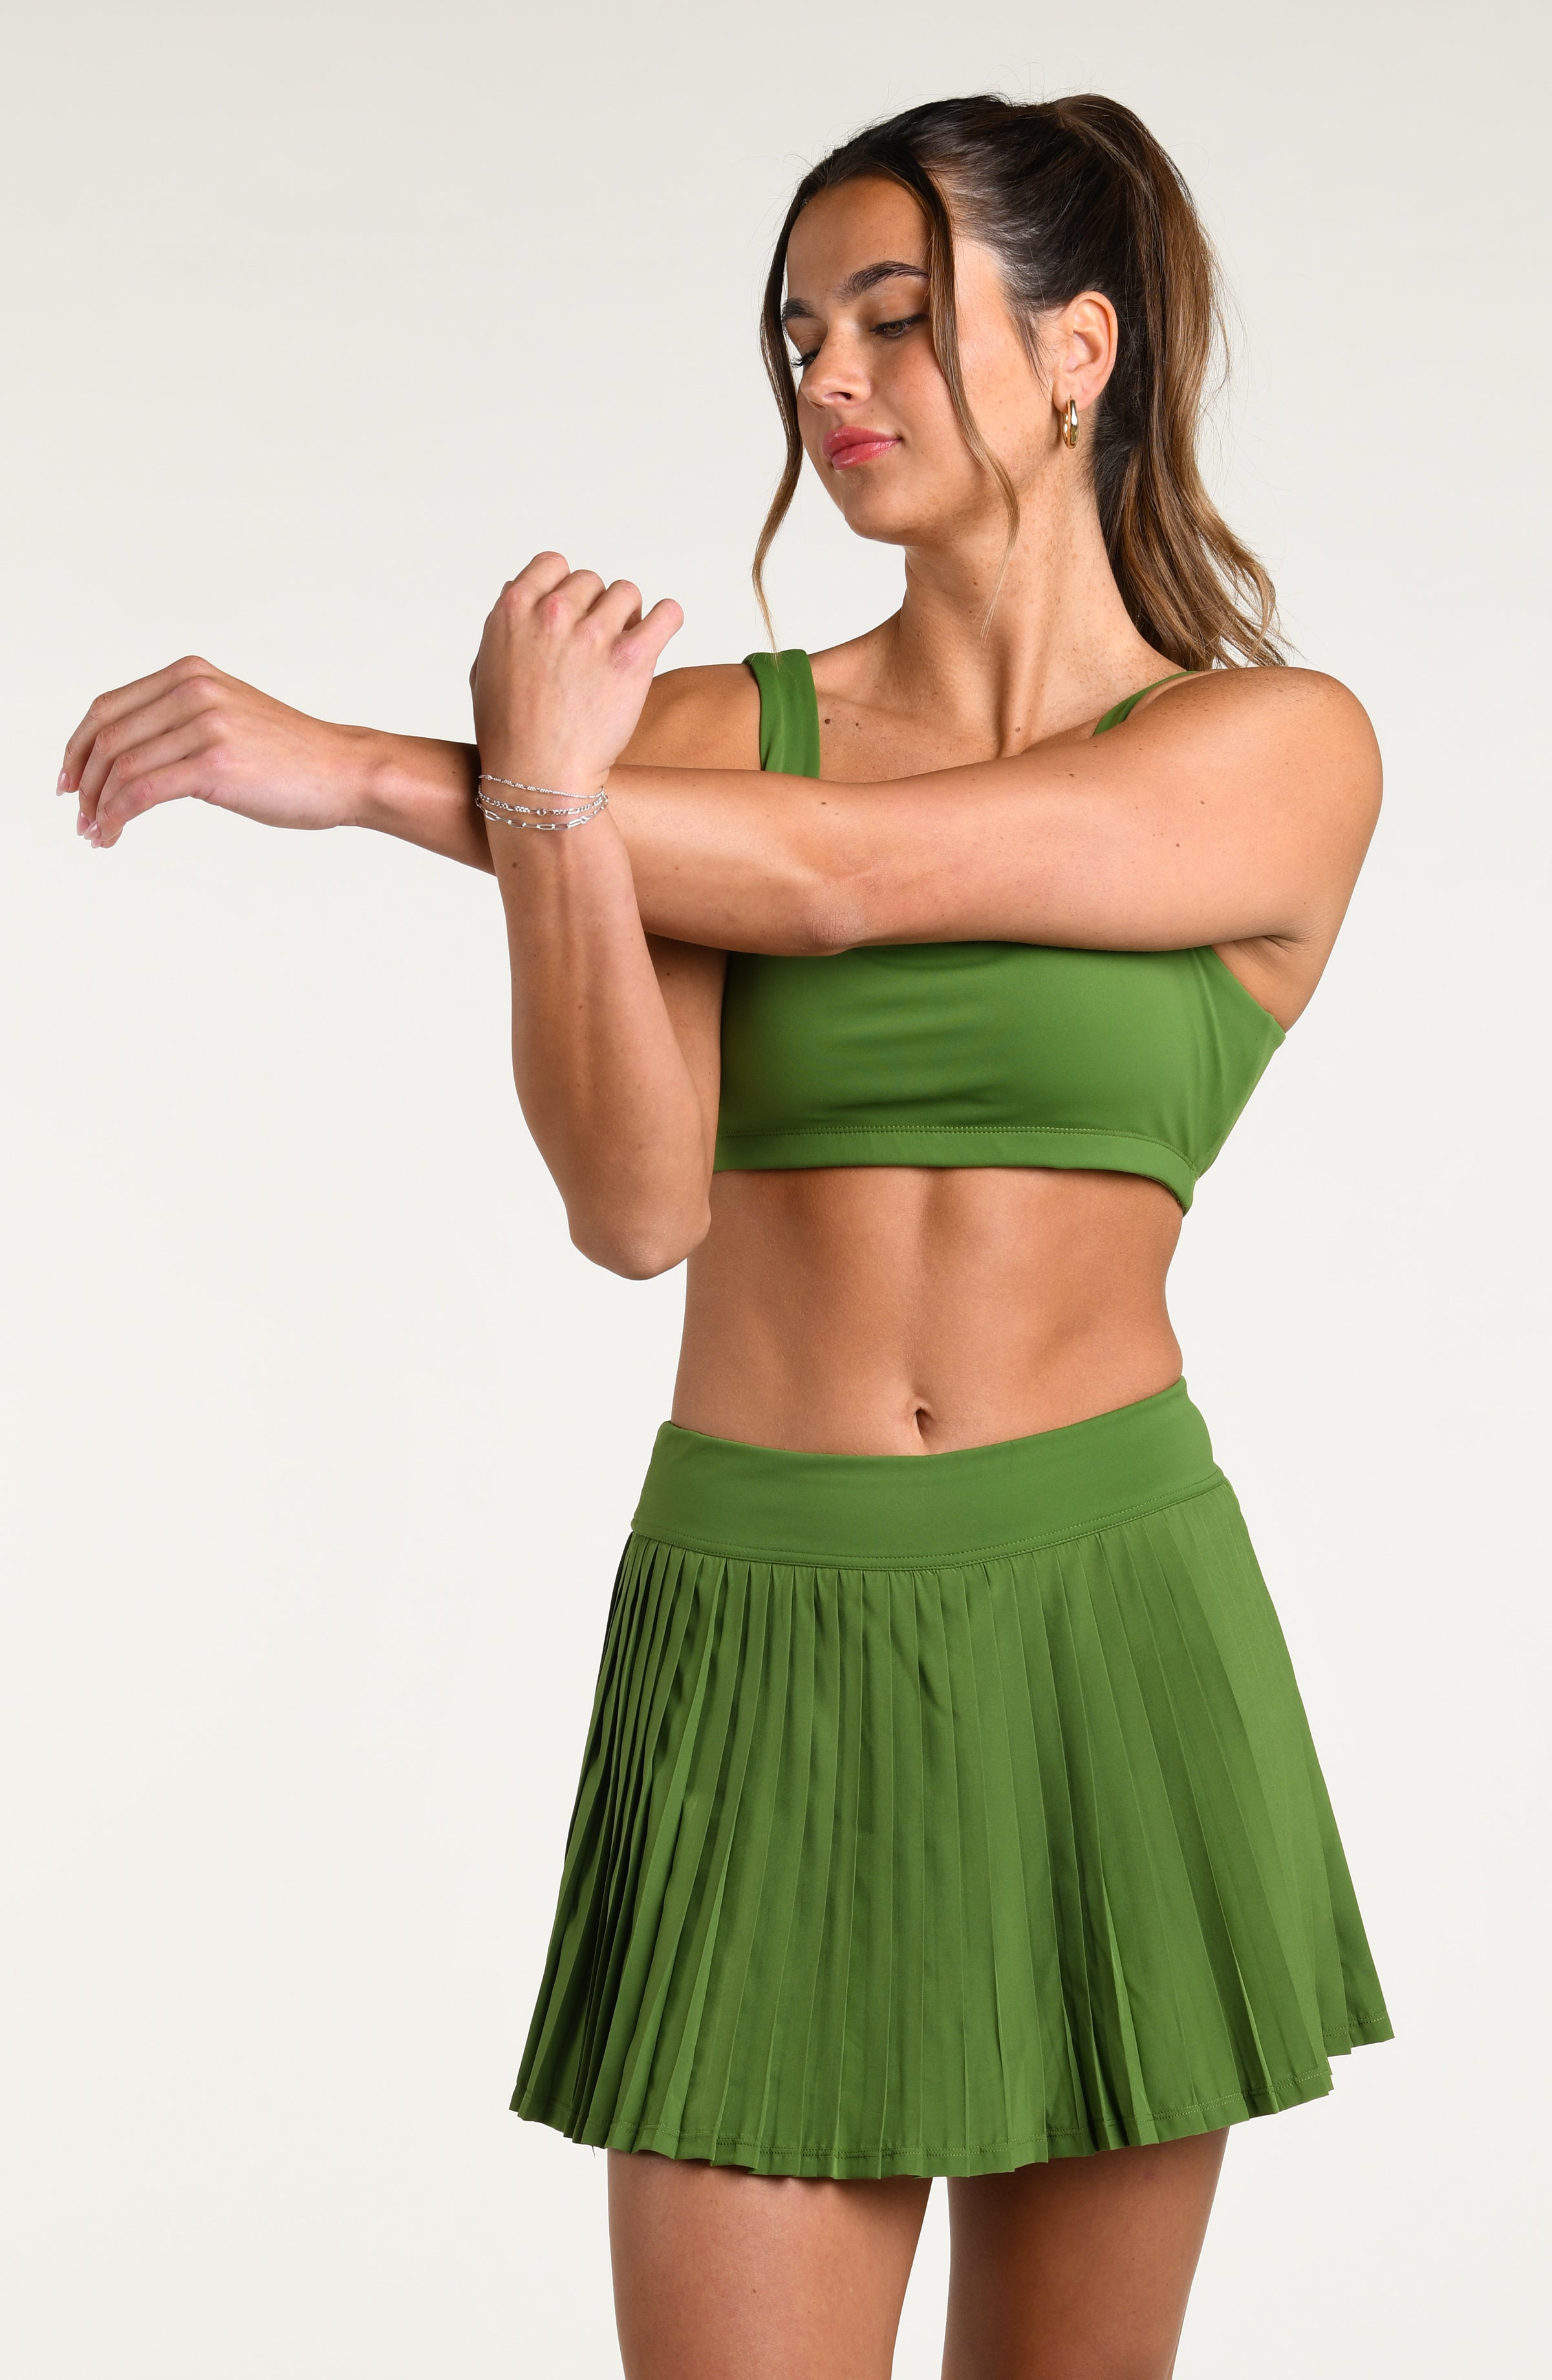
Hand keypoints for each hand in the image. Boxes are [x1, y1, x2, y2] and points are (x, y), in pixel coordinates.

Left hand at [61, 656, 372, 848]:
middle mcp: (192, 690)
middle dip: (83, 781)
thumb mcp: (229, 718)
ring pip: (120, 768)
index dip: (78, 746)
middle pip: (106, 737)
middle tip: (79, 814)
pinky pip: (142, 792)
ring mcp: (204, 725)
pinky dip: (117, 817)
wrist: (346, 771)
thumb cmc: (294, 756)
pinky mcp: (214, 763)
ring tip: (96, 832)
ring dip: (97, 806)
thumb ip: (183, 721)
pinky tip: (113, 835)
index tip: (69, 779)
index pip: (108, 707)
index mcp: (190, 674)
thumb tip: (132, 758)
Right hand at [470, 554, 681, 797]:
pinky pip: (666, 613)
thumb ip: (505, 626)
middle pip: (591, 580)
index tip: (569, 616)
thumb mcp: (484, 669)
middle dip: (594, 608)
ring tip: (619, 650)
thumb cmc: (509, 734)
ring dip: (627, 616)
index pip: (553, 564)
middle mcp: (552, 614)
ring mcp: (592, 634)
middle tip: (593, 648)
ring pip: (626, 592)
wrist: (538, 778)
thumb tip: (519, 592)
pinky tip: (657, 635)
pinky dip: (667, 619)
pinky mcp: (630, 659)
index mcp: (513, 609)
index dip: (564, 588)